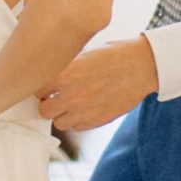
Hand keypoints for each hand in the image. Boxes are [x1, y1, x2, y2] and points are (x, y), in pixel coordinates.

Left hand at [38, 35, 157, 133]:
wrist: (143, 66)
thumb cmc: (115, 55)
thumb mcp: (85, 54)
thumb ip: (66, 67)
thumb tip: (51, 72)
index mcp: (66, 75)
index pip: (37, 89)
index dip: (41, 87)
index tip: (47, 84)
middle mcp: (72, 96)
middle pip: (44, 111)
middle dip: (48, 103)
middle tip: (55, 96)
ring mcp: (85, 111)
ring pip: (59, 123)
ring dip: (62, 114)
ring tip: (71, 102)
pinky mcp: (98, 120)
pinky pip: (77, 127)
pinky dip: (78, 120)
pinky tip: (86, 107)